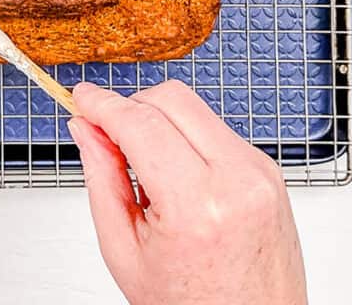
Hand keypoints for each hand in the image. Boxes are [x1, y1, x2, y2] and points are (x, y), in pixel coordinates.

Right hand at [68, 80, 305, 304]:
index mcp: (198, 206)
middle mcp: (237, 179)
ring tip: (145, 169)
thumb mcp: (126, 252)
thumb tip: (87, 130)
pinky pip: (215, 129)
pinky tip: (175, 176)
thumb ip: (101, 180)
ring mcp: (259, 171)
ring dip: (159, 122)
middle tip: (106, 132)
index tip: (83, 98)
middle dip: (130, 106)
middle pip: (170, 99)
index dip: (103, 104)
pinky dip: (186, 138)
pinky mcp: (269, 169)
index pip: (140, 123)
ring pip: (194, 108)